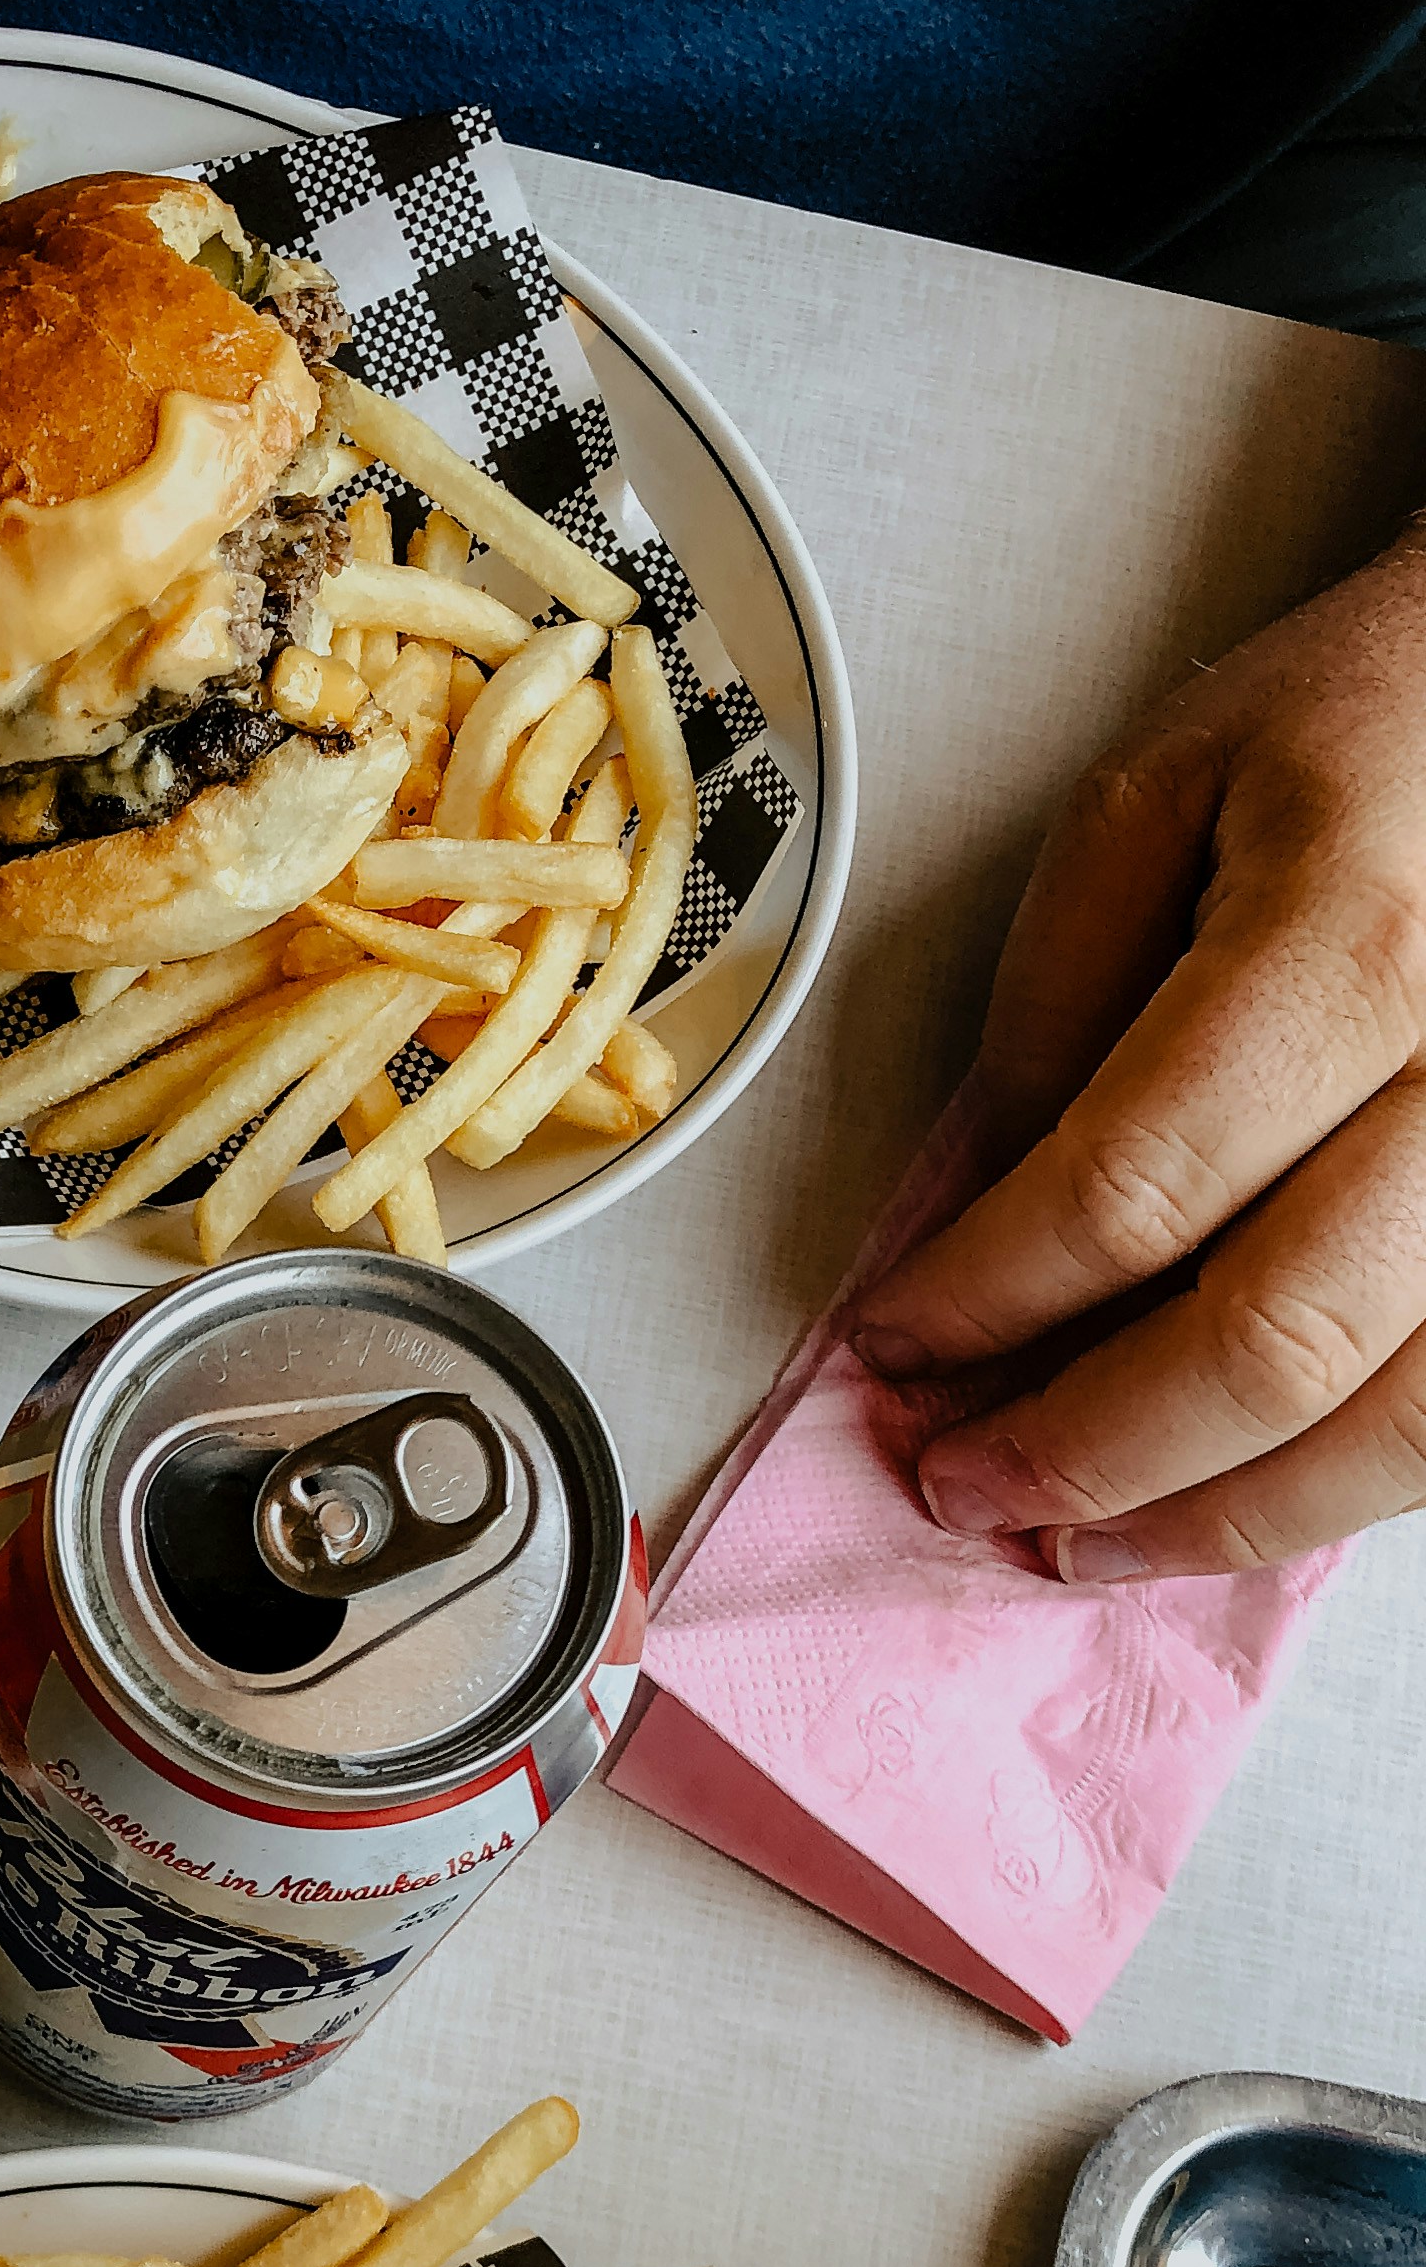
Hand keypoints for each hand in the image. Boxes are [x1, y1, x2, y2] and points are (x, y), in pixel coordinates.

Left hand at [850, 521, 1425, 1580]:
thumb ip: (1058, 1004)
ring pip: (1401, 1428)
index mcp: (1358, 941)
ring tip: (1072, 1540)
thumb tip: (975, 1212)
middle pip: (1272, 1341)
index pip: (1131, 1189)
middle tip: (956, 1483)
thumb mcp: (1162, 792)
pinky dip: (1336, 1488)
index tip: (891, 1340)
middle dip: (1085, 1447)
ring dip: (1215, 1518)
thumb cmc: (1365, 727)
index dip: (987, 1296)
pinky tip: (1228, 1497)